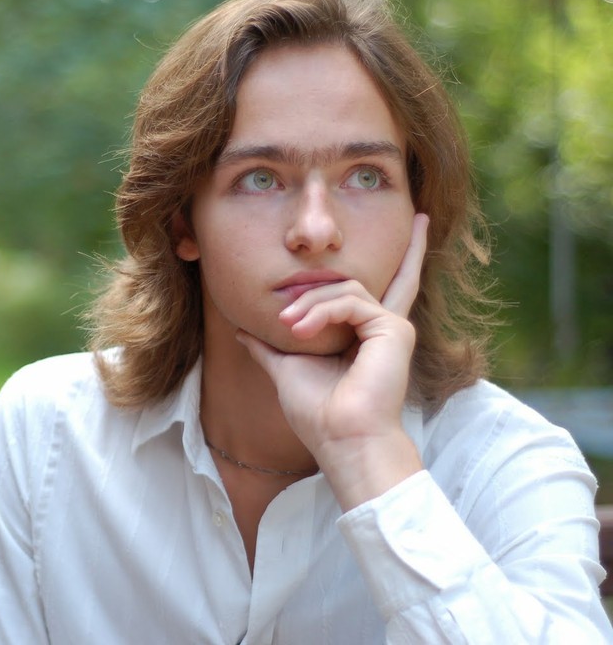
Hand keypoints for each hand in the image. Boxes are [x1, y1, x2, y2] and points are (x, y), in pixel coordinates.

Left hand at [236, 213, 429, 508]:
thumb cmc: (319, 414)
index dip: (405, 255)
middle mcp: (384, 327)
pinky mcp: (392, 330)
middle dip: (347, 278)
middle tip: (322, 294)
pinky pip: (350, 301)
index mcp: (366, 335)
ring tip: (288, 329)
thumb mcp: (286, 370)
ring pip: (344, 290)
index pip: (386, 286)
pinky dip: (321, 312)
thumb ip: (269, 347)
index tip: (418, 219)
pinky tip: (301, 331)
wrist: (340, 440)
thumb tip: (242, 331)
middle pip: (368, 280)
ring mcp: (391, 327)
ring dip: (308, 307)